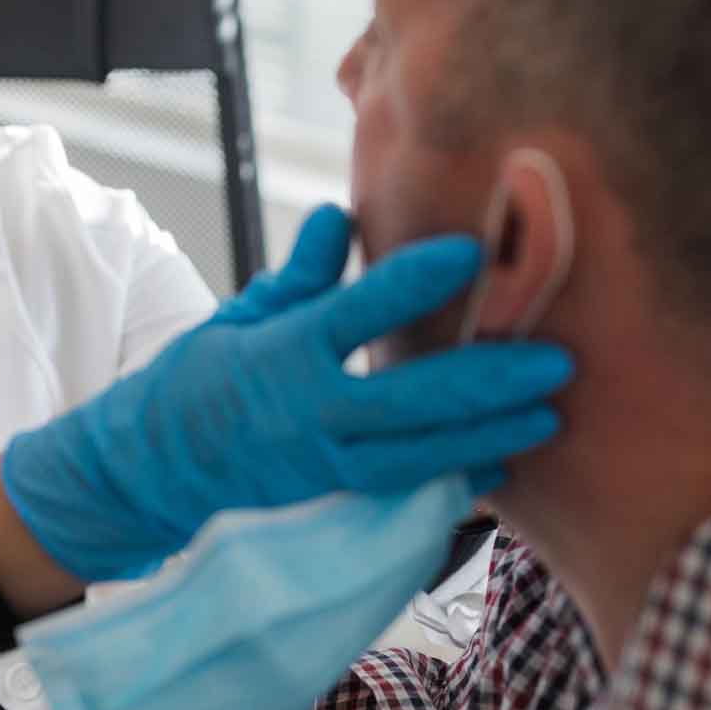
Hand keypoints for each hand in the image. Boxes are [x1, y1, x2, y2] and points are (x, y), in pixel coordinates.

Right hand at [1, 204, 572, 580]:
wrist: (155, 467)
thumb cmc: (203, 378)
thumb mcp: (245, 315)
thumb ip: (303, 273)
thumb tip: (343, 214)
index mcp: (282, 352)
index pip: (358, 313)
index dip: (415, 281)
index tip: (472, 252)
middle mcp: (307, 412)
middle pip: (410, 398)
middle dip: (486, 381)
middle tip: (555, 360)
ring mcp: (323, 462)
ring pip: (419, 454)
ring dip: (488, 435)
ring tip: (546, 415)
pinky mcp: (333, 495)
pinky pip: (405, 489)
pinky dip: (456, 478)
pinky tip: (503, 464)